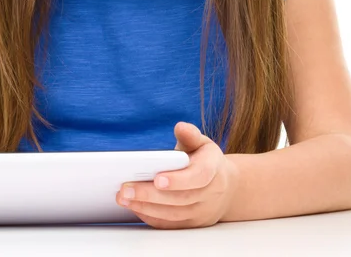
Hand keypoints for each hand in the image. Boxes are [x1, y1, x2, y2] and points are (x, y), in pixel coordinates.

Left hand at [115, 122, 238, 228]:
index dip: (178, 179)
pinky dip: (151, 217)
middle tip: (125, 190)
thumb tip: (180, 127)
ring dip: (146, 207)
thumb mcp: (202, 143)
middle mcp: (211, 193)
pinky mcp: (193, 223)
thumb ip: (190, 135)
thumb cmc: (206, 160)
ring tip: (123, 198)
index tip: (157, 179)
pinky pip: (171, 224)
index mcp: (213, 169)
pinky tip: (134, 207)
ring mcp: (203, 211)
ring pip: (174, 214)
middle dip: (150, 195)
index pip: (198, 176)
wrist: (227, 187)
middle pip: (180, 198)